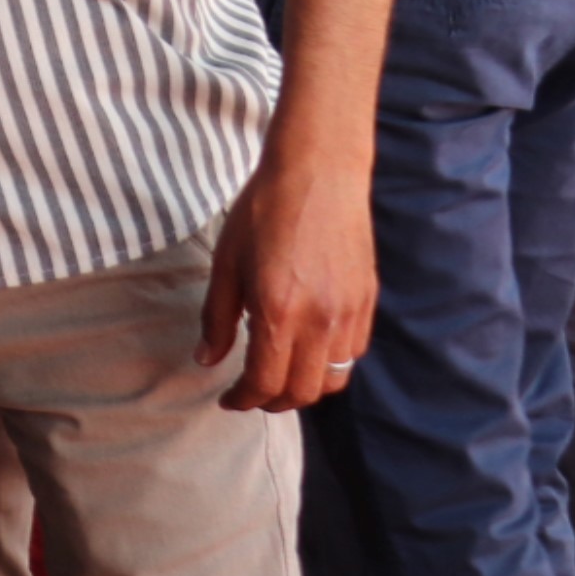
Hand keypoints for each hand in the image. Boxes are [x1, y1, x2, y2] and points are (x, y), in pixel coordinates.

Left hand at [203, 143, 376, 411]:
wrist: (318, 174)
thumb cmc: (263, 212)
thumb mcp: (226, 262)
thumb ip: (217, 317)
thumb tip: (207, 359)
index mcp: (280, 312)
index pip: (266, 383)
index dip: (244, 399)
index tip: (229, 399)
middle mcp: (322, 322)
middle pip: (303, 391)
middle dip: (273, 401)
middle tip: (250, 393)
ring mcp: (350, 314)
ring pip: (334, 379)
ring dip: (304, 387)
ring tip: (278, 374)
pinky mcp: (367, 303)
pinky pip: (353, 353)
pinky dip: (329, 364)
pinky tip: (306, 348)